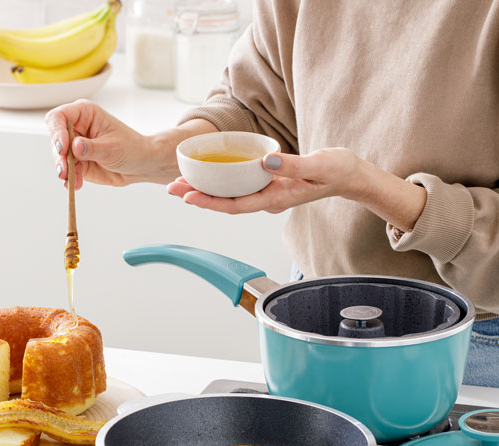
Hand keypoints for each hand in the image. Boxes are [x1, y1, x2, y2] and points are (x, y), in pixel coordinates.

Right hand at [45, 100, 218, 188]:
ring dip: (63, 169)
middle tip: (64, 170)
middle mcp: (76, 128)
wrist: (141, 165)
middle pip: (56, 139)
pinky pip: (68, 171)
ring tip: (70, 179)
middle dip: (59, 156)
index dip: (57, 131)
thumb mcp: (113, 147)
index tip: (63, 147)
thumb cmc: (132, 148)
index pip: (59, 118)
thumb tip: (75, 146)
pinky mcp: (78, 162)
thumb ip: (92, 148)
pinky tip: (75, 185)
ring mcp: (75, 146)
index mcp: (84, 114)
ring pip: (59, 157)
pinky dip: (70, 179)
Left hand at [168, 147, 426, 230]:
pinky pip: (240, 187)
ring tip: (182, 183)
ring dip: (206, 191)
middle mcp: (268, 200)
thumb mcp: (318, 165)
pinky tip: (209, 176)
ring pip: (231, 196)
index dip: (210, 202)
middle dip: (199, 197)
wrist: (351, 177)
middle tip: (172, 188)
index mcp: (276, 198)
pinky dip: (221, 183)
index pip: (236, 205)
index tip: (188, 197)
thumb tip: (263, 163)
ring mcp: (268, 194)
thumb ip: (291, 165)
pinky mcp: (270, 185)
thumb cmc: (338, 171)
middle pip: (226, 203)